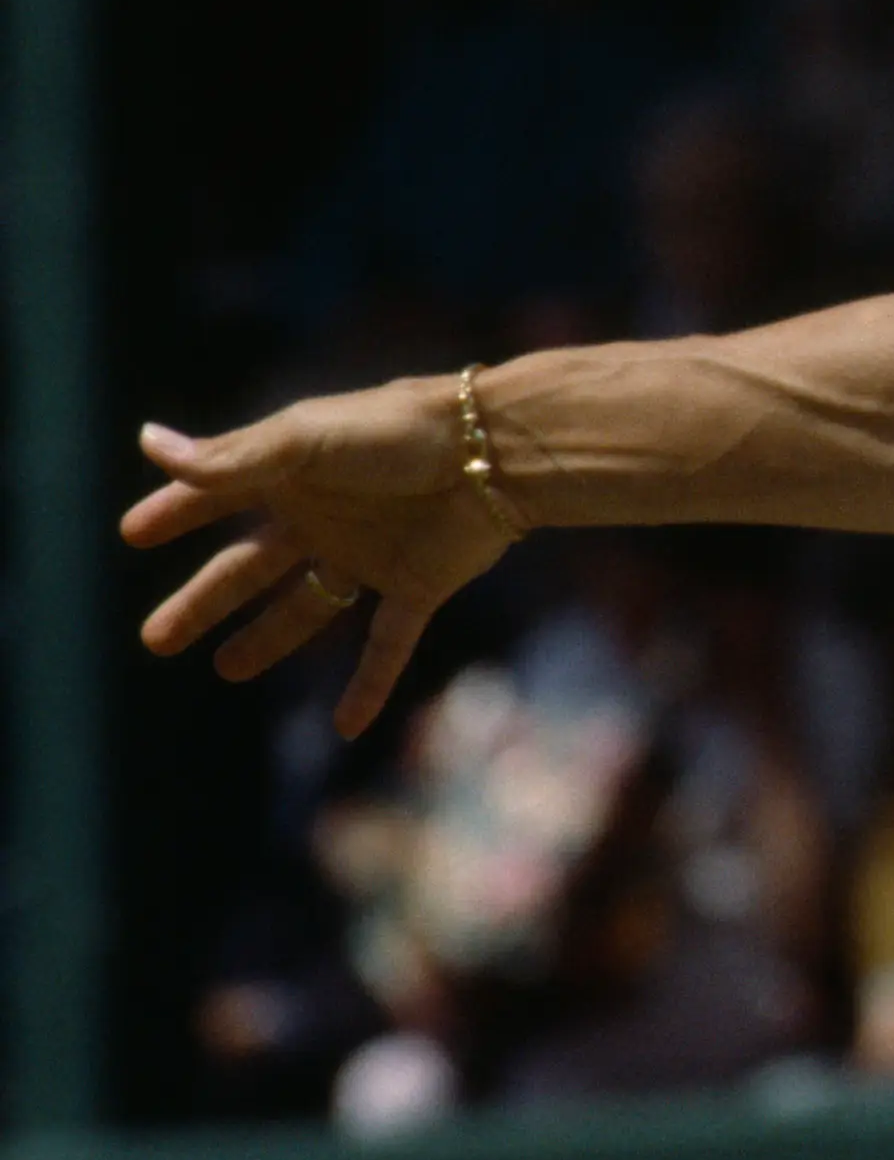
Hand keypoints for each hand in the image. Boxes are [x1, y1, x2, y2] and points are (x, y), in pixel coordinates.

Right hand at [124, 378, 519, 737]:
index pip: (219, 496)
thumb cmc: (397, 432)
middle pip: (250, 568)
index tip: (132, 533)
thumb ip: (231, 458)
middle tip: (155, 638)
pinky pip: (388, 645)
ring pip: (309, 607)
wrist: (495, 452)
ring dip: (268, 639)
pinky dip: (369, 687)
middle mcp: (327, 517)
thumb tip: (149, 444)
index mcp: (294, 474)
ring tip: (225, 669)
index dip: (177, 512)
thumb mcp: (306, 442)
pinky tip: (347, 727)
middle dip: (204, 601)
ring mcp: (371, 554)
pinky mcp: (418, 585)